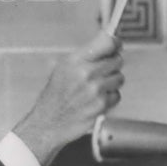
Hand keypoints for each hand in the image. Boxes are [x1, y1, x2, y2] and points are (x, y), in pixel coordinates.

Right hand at [13, 29, 123, 164]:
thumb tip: (109, 44)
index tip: (116, 45)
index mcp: (74, 60)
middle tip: (101, 72)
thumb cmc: (54, 97)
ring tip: (95, 89)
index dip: (115, 43)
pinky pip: (116, 95)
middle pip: (117, 60)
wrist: (47, 124)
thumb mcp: (62, 69)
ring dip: (111, 83)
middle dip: (112, 65)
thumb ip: (85, 56)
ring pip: (119, 78)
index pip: (107, 42)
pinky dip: (109, 98)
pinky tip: (95, 101)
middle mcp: (85, 73)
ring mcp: (95, 89)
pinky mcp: (101, 105)